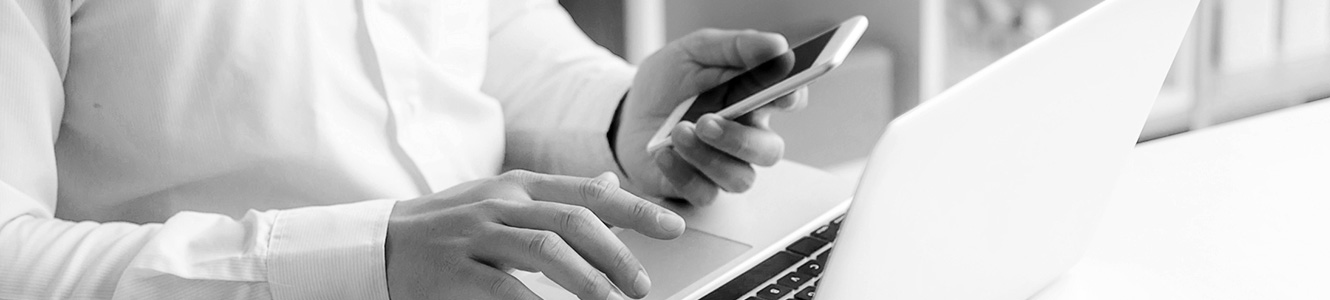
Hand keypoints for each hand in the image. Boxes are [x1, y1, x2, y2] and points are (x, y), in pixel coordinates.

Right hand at [385, 170, 685, 299]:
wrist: (377, 244)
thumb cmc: (448, 225)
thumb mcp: (502, 198)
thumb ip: (555, 197)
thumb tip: (610, 186)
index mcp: (518, 186)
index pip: (587, 193)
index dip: (635, 210)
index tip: (673, 227)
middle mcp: (500, 204)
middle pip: (574, 220)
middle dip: (618, 254)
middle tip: (644, 285)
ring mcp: (476, 236)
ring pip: (545, 250)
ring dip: (587, 280)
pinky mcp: (454, 271)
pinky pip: (505, 290)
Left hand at [616, 29, 808, 204]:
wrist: (628, 112)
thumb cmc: (667, 83)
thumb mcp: (694, 52)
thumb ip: (736, 47)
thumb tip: (777, 45)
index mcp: (752, 99)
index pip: (790, 100)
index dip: (792, 98)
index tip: (784, 94)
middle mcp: (744, 136)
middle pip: (769, 151)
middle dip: (741, 139)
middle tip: (707, 121)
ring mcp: (722, 166)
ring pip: (740, 178)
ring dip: (709, 156)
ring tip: (679, 132)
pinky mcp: (696, 188)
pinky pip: (703, 193)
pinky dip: (682, 173)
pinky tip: (663, 153)